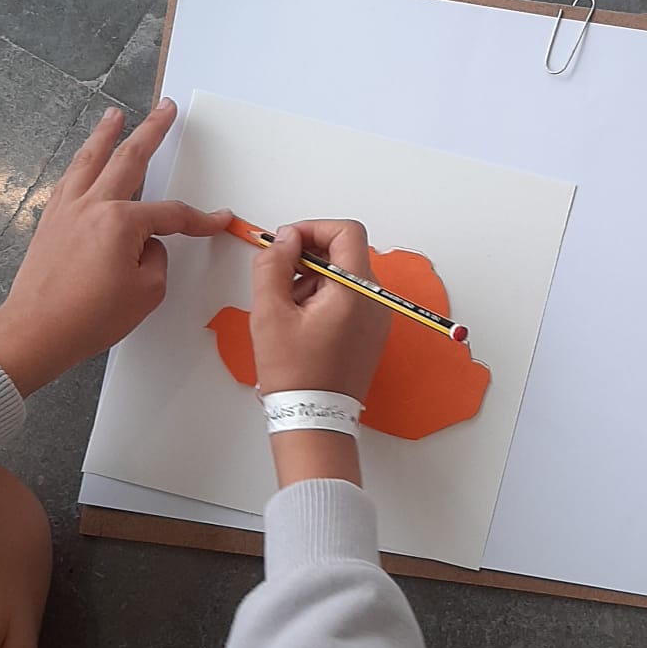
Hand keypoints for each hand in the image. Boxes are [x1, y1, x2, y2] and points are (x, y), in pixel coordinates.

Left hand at [0, 98, 230, 395]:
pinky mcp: (50, 220)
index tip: (217, 220)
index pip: (172, 214)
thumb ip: (155, 259)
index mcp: (121, 221)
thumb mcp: (145, 292)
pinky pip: (69, 179)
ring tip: (114, 115)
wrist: (36, 329)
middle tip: (165, 109)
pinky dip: (81, 162)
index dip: (200, 219)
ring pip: (90, 159)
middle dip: (152, 131)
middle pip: (129, 158)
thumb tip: (147, 245)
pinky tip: (83, 159)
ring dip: (106, 134)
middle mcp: (92, 205)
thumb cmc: (88, 316)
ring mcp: (67, 209)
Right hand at [250, 221, 392, 398]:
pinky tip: (301, 325)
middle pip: (345, 253)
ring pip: (343, 277)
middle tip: (279, 281)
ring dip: (312, 281)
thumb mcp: (270, 312)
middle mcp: (376, 301)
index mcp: (357, 291)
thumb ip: (273, 264)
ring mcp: (377, 318)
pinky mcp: (370, 333)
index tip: (286, 243)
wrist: (314, 419)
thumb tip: (284, 239)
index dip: (313, 228)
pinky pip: (348, 300)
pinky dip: (323, 300)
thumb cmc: (294, 373)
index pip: (347, 232)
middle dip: (308, 259)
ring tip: (289, 314)